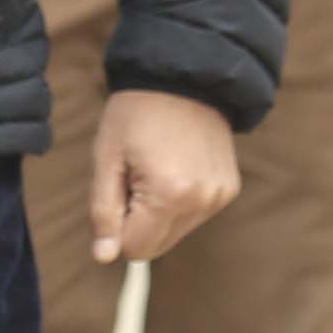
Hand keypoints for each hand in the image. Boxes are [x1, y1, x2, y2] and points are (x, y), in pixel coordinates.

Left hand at [84, 88, 238, 267]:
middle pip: (158, 246)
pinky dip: (180, 201)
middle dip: (139, 222)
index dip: (118, 226)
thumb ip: (103, 212)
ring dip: (159, 212)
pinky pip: (194, 215)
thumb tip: (104, 257)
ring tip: (157, 168)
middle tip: (136, 177)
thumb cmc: (137, 113)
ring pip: (176, 233)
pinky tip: (177, 166)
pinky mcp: (228, 189)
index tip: (120, 189)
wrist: (184, 75)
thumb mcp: (107, 158)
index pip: (135, 249)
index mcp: (169, 194)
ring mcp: (219, 196)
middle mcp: (202, 201)